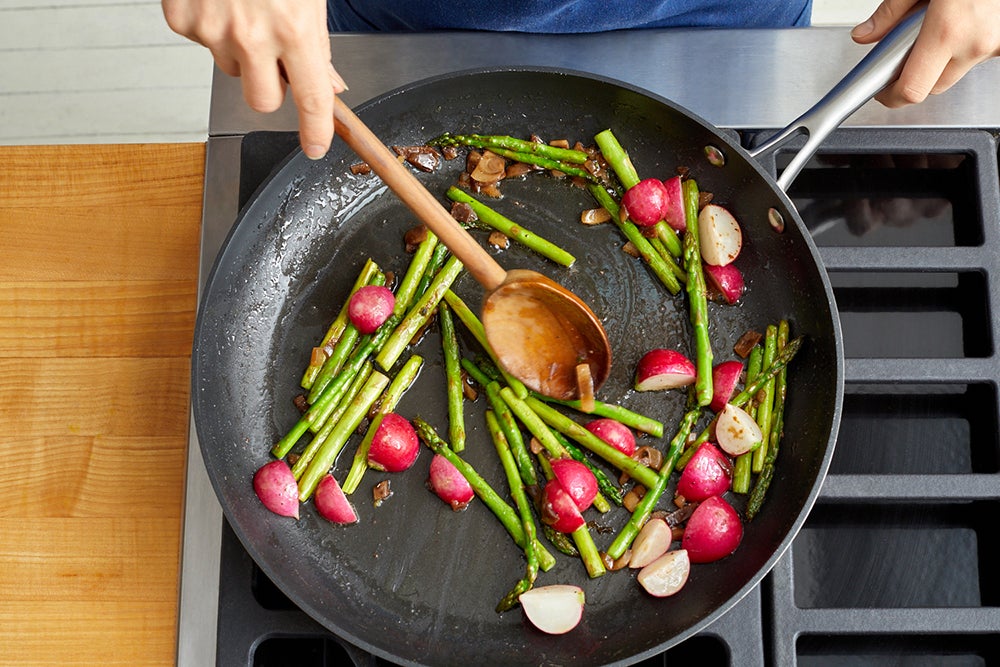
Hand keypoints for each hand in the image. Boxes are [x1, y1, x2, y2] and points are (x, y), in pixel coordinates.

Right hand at [162, 0, 346, 158]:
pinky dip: (209, 25)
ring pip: (230, 68)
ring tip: (243, 6)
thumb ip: (316, 43)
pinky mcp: (182, 18)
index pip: (311, 99)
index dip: (315, 130)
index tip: (315, 147)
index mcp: (295, 29)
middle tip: (272, 57)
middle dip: (269, 87)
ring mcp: (212, 30)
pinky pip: (200, 41)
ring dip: (239, 49)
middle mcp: (253, 35)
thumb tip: (328, 84)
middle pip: (262, 101)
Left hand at [851, 0, 999, 107]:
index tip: (883, 92)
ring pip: (958, 70)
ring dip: (945, 57)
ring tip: (946, 22)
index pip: (912, 90)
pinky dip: (968, 44)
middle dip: (916, 75)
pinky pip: (979, 55)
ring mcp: (996, 45)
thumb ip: (891, 12)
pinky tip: (966, 21)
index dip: (891, 96)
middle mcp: (975, 43)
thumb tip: (865, 35)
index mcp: (947, 30)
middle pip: (933, 86)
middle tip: (907, 53)